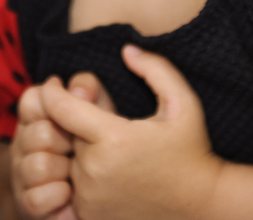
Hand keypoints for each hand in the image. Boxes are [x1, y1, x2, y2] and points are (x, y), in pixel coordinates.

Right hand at [12, 73, 113, 219]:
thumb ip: (88, 90)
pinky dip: (58, 196)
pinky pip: (36, 198)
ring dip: (63, 171)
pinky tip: (70, 194)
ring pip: (37, 166)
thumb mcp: (99, 111)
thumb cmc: (98, 143)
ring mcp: (22, 174)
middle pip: (39, 132)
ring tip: (74, 174)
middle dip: (66, 142)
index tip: (73, 119)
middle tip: (77, 149)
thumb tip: (78, 90)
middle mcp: (22, 143)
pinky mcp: (26, 204)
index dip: (57, 108)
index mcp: (35, 116)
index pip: (32, 99)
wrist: (107, 189)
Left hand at [40, 46, 222, 219]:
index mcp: (114, 138)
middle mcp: (95, 170)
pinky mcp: (90, 218)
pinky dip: (85, 180)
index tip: (54, 83)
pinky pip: (72, 189)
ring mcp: (90, 199)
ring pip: (69, 163)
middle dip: (78, 126)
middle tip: (108, 127)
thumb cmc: (192, 152)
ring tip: (117, 156)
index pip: (59, 107)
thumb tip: (127, 49)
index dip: (51, 91)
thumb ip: (156, 69)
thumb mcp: (183, 103)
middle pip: (65, 135)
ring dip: (82, 154)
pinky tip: (113, 176)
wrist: (201, 208)